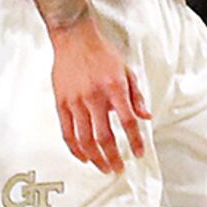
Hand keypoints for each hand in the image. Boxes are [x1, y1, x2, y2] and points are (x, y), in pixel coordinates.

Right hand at [48, 19, 150, 174]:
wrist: (74, 38)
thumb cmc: (101, 53)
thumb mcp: (127, 71)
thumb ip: (136, 96)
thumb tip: (146, 116)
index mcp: (113, 89)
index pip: (127, 122)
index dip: (135, 140)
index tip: (139, 152)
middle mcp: (93, 98)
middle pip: (104, 136)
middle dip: (112, 156)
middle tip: (118, 168)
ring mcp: (74, 102)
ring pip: (84, 139)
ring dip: (94, 157)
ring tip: (103, 166)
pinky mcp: (61, 104)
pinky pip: (67, 132)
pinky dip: (75, 148)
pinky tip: (83, 156)